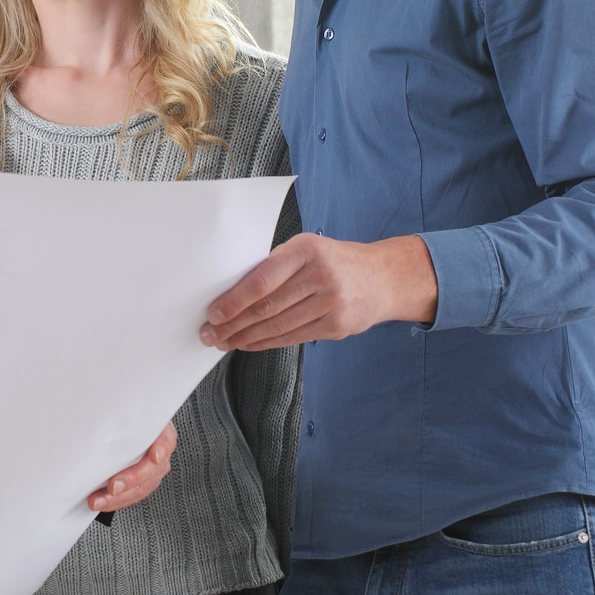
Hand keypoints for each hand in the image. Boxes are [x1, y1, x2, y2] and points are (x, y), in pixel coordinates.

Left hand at [88, 421, 176, 512]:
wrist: (132, 430)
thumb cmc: (130, 421)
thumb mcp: (129, 415)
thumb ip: (122, 418)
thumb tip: (104, 415)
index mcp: (161, 433)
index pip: (165, 440)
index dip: (161, 449)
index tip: (154, 456)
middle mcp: (161, 453)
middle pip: (151, 470)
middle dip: (131, 481)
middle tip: (113, 486)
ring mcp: (153, 471)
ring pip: (141, 489)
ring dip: (118, 498)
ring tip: (98, 500)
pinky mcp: (143, 484)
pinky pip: (131, 496)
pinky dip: (115, 501)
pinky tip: (102, 501)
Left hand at [200, 233, 437, 351]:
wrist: (384, 277)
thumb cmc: (335, 261)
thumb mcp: (308, 249)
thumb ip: (276, 266)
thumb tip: (232, 293)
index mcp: (307, 249)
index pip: (262, 280)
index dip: (234, 300)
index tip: (213, 313)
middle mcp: (320, 275)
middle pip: (267, 307)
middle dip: (233, 324)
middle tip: (210, 333)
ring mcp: (331, 303)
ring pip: (278, 326)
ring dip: (245, 338)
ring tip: (224, 342)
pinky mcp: (337, 326)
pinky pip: (293, 337)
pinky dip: (266, 343)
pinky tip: (249, 344)